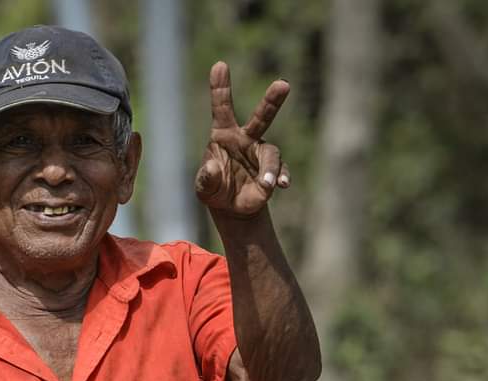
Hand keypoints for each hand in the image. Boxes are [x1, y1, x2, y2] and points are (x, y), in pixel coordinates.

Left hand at [195, 62, 290, 219]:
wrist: (231, 207)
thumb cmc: (214, 189)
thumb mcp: (204, 187)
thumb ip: (206, 178)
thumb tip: (212, 168)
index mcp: (223, 134)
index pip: (222, 107)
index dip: (220, 87)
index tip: (219, 65)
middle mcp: (246, 138)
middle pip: (262, 115)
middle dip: (272, 100)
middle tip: (283, 84)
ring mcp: (261, 153)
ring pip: (271, 152)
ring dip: (270, 167)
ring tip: (267, 183)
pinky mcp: (272, 171)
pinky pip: (280, 171)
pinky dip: (281, 176)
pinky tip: (283, 184)